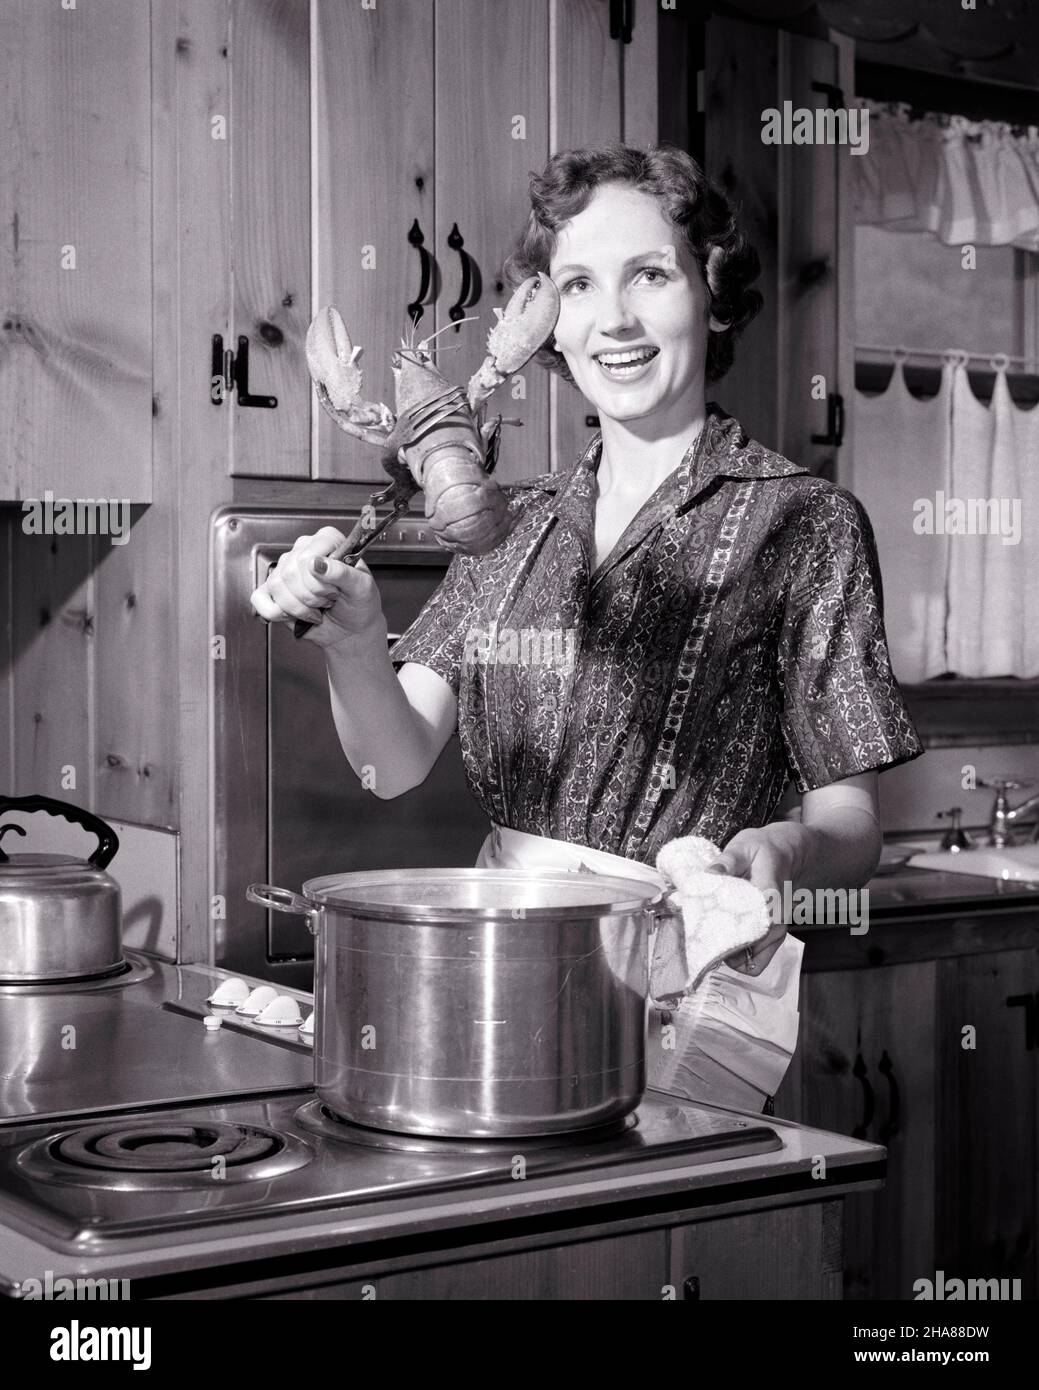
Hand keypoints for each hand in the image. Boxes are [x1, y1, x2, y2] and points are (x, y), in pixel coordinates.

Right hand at [249, 527, 385, 648]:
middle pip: (291, 573)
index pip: (308, 558)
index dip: (321, 582)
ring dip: (299, 607)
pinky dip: (278, 613)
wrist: (352, 629)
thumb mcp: (362, 588)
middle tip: (328, 601)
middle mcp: (304, 550)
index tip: (336, 590)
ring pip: (276, 586)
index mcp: (327, 540)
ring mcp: (285, 568)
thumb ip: (342, 572)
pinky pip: (260, 598)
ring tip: (316, 607)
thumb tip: (317, 563)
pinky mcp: (272, 589)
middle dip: (312, 597)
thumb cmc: (360, 605)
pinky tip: (295, 614)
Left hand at [707, 821, 820, 974]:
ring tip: (709, 935)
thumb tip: (710, 875)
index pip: (750, 938)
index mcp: (770, 904)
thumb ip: (727, 860)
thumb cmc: (762, 850)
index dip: (726, 944)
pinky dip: (736, 952)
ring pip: (751, 964)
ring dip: (729, 955)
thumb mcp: (743, 847)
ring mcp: (774, 933)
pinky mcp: (769, 934)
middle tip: (702, 936)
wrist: (785, 851)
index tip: (705, 935)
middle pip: (749, 962)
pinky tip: (720, 933)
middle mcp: (776, 925)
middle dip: (724, 954)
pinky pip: (752, 956)